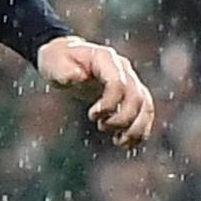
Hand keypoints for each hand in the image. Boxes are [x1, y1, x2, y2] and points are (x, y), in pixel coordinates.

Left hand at [36, 36, 155, 145]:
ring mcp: (130, 82)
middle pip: (137, 97)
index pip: (120, 83)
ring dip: (136, 128)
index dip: (110, 103)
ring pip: (146, 107)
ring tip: (119, 142)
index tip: (93, 115)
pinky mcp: (130, 95)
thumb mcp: (54, 62)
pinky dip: (140, 130)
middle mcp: (124, 70)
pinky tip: (126, 143)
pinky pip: (145, 113)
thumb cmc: (58, 59)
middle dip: (122, 118)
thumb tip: (77, 77)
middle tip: (101, 126)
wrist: (65, 57)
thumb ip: (64, 70)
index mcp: (106, 59)